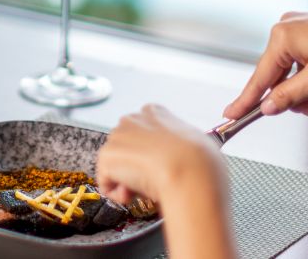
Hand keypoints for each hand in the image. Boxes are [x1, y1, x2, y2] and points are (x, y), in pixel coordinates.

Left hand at [96, 104, 225, 207]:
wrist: (190, 174)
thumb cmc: (201, 162)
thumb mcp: (199, 141)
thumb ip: (182, 142)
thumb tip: (184, 152)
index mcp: (154, 112)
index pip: (144, 132)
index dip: (151, 152)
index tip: (159, 165)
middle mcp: (131, 119)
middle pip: (127, 147)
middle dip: (135, 165)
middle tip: (152, 180)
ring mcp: (116, 137)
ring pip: (116, 164)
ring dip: (127, 180)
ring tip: (146, 189)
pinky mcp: (106, 156)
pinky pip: (106, 181)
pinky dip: (117, 194)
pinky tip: (134, 195)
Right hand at [224, 8, 307, 119]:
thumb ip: (290, 96)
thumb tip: (267, 107)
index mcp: (282, 36)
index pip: (259, 76)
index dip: (245, 100)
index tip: (229, 114)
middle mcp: (284, 26)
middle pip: (274, 73)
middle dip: (287, 96)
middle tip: (307, 112)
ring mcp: (296, 25)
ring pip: (287, 67)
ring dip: (299, 87)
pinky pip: (296, 58)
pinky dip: (305, 75)